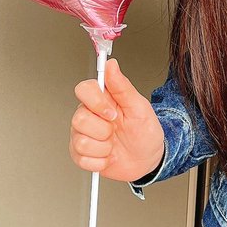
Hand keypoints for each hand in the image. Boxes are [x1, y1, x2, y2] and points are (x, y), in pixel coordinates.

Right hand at [69, 57, 164, 183]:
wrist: (147, 160)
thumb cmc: (145, 132)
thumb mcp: (139, 108)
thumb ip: (122, 86)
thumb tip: (111, 64)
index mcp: (101, 99)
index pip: (83, 90)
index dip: (96, 103)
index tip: (113, 113)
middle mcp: (88, 115)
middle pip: (79, 119)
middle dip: (104, 130)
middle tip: (116, 130)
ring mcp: (81, 135)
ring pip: (81, 141)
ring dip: (104, 147)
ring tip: (113, 144)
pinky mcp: (80, 155)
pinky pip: (83, 160)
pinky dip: (101, 161)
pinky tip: (109, 156)